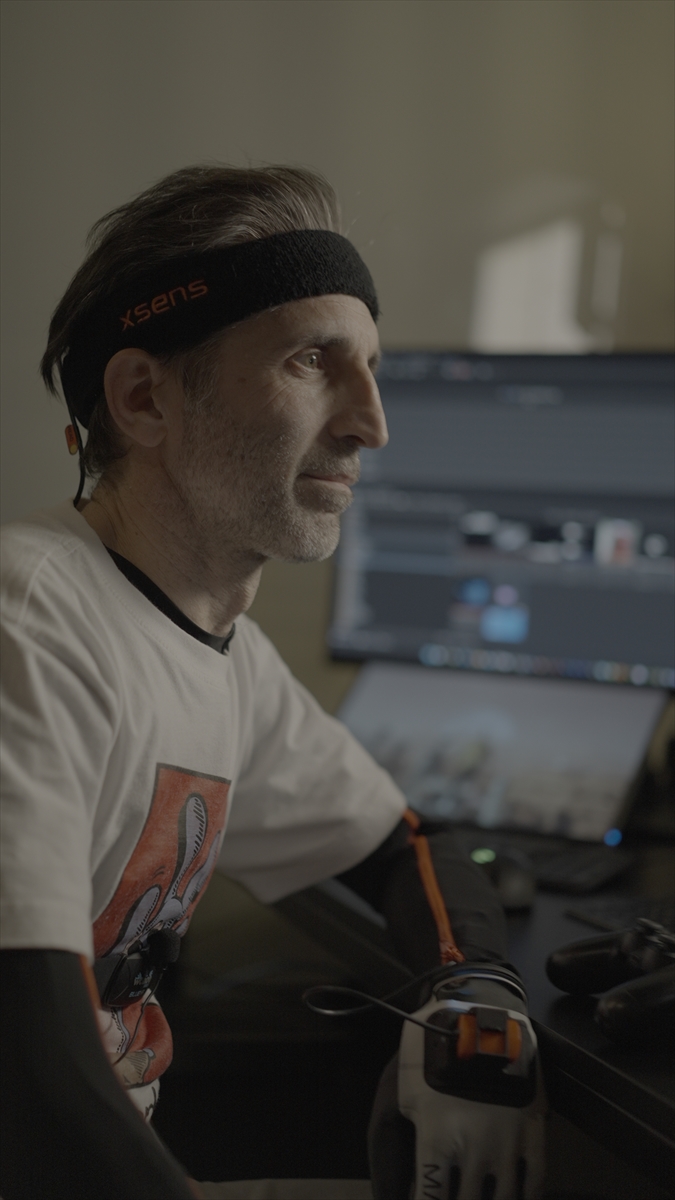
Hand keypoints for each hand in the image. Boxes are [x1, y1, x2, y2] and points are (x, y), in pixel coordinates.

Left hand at [369, 980, 545, 1199]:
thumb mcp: (407, 1087)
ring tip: (481, 1198)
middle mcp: (474, 1149)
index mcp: (438, 1138)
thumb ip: (412, 1130)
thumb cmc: (437, 1046)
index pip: (431, 1199)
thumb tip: (417, 1166)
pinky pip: (535, 1180)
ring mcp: (508, 1142)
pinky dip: (525, 1197)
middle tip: (454, 1197)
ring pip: (502, 1199)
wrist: (483, 1013)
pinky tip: (516, 1199)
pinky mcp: (534, 1131)